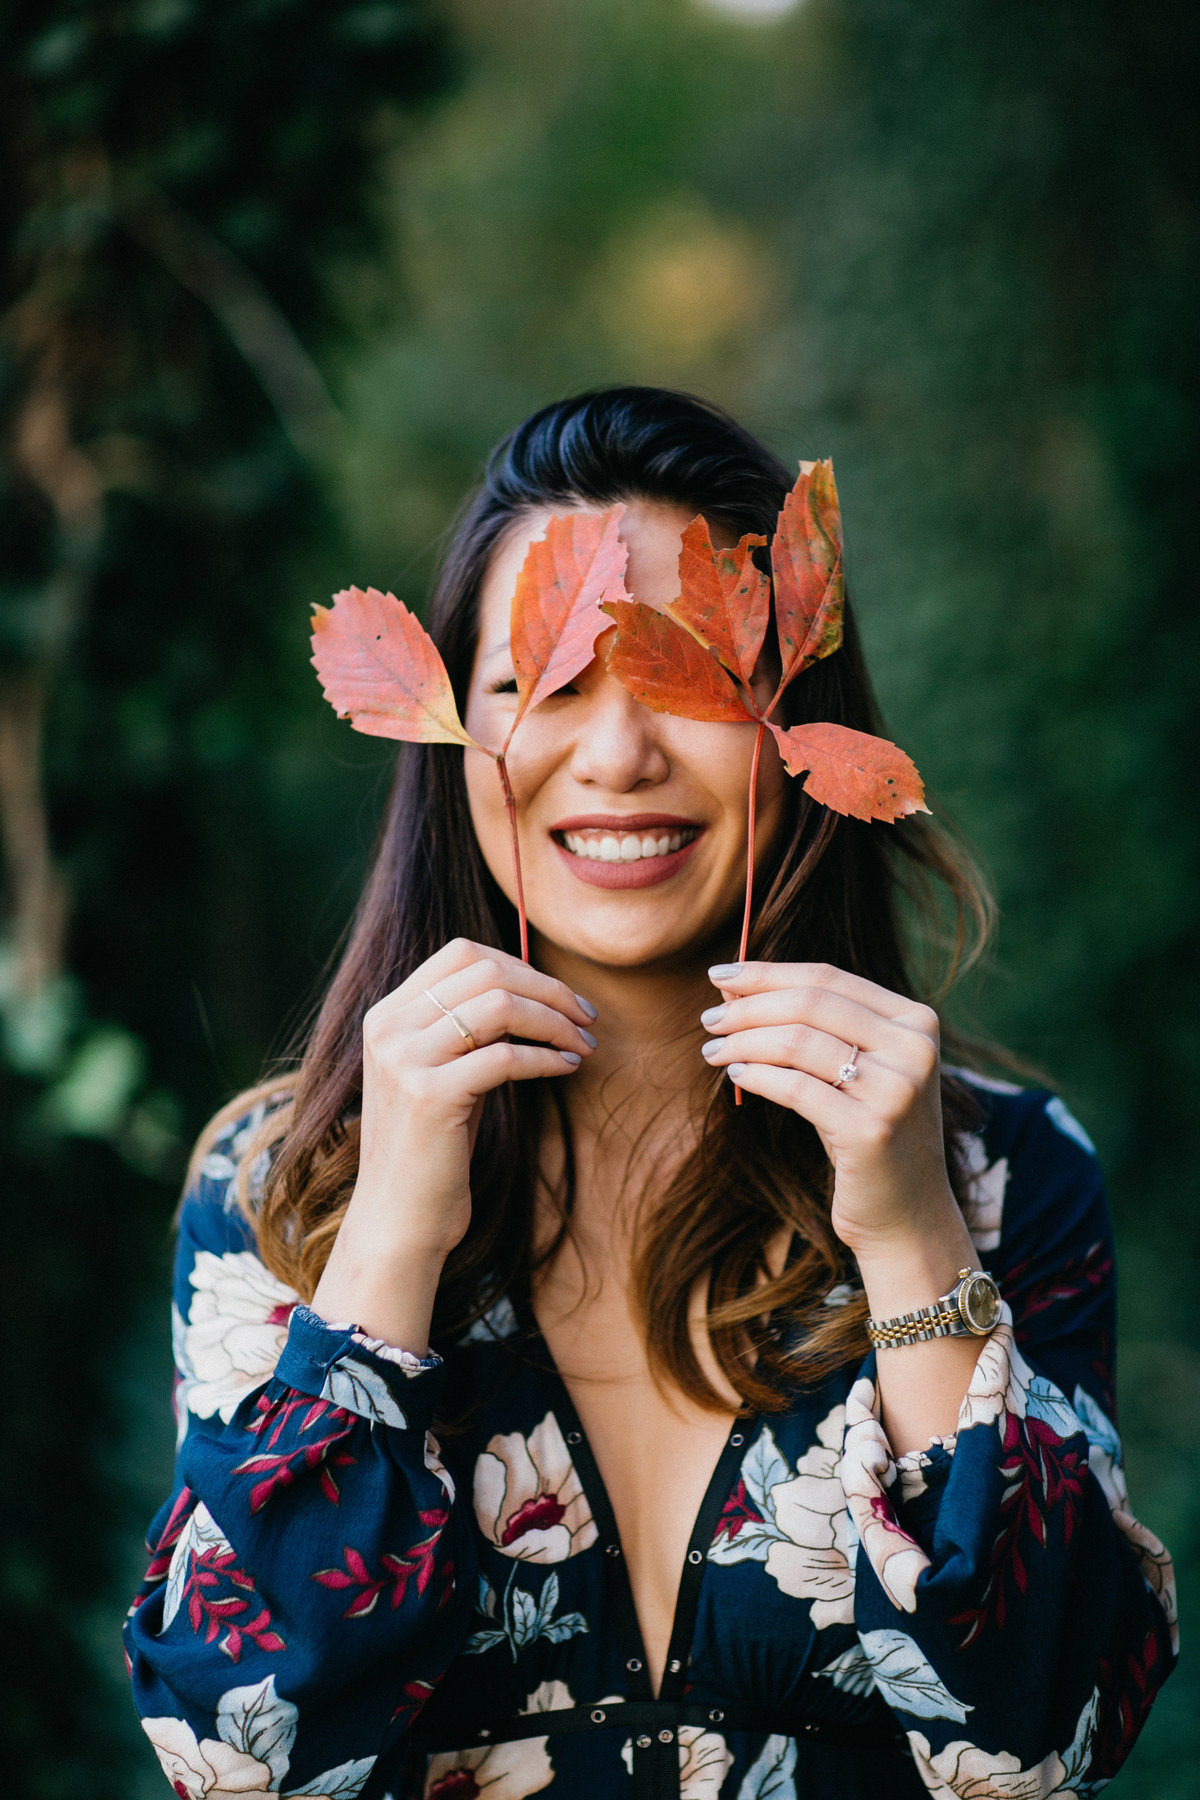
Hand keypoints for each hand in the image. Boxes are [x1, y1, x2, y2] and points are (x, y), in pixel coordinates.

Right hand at [312, 939, 595, 1345]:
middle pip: (485, 971)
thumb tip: (537, 987)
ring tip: (584, 1043)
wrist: (399, 1219)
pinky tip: (568, 1067)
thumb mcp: (444, 1072)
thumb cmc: (434, 1148)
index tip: (560, 995)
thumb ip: (469, 1027)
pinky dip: (546, 1057)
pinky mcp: (429, 1096)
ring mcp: (404, 1060)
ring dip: (554, 1020)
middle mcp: (389, 1028)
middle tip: (586, 1015)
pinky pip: (505, 1056)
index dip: (520, 966)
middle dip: (548, 988)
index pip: (461, 954)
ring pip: (499, 1006)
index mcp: (387, 1015)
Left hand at [699, 961, 958, 1255]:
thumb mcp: (851, 1071)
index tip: (720, 974)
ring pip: (798, 1042)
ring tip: (713, 1051)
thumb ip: (810, 1026)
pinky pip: (795, 1088)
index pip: (828, 978)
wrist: (907, 1214)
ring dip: (743, 1042)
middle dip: (749, 1006)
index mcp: (916, 1021)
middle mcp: (914, 1048)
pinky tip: (736, 1077)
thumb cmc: (866, 1133)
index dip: (768, 973)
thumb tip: (732, 986)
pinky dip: (756, 1076)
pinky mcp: (870, 1130)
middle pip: (810, 1003)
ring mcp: (896, 1090)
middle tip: (709, 1018)